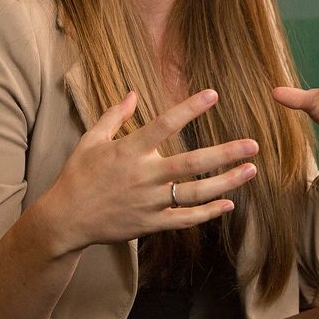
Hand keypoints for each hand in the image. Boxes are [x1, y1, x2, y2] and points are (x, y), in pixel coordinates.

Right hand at [41, 89, 258, 252]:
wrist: (65, 219)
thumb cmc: (78, 176)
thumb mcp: (91, 140)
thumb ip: (115, 116)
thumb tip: (134, 93)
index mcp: (129, 151)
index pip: (165, 124)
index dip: (190, 108)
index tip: (213, 94)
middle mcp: (144, 176)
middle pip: (192, 163)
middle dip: (225, 153)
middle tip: (253, 145)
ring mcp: (149, 202)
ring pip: (195, 193)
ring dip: (226, 183)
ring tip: (250, 171)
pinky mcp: (151, 224)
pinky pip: (185, 219)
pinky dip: (208, 213)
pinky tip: (228, 204)